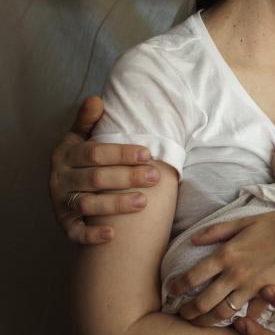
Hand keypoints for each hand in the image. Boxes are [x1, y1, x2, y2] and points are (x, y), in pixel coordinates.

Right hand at [49, 96, 159, 243]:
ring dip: (116, 204)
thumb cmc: (81, 159)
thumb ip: (88, 120)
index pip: (95, 153)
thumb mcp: (80, 137)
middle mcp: (60, 178)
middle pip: (96, 178)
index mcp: (66, 154)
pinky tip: (113, 235)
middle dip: (128, 177)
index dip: (122, 153)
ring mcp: (61, 202)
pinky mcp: (64, 223)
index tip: (148, 153)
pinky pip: (75, 232)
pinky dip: (91, 235)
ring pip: (88, 204)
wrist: (64, 186)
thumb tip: (97, 99)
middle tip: (155, 176)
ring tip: (143, 202)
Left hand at [168, 210, 274, 325]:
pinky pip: (250, 314)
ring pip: (223, 313)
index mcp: (226, 254)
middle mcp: (235, 275)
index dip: (178, 287)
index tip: (171, 291)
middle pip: (203, 302)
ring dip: (207, 321)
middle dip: (189, 312)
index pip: (192, 276)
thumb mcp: (245, 220)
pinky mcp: (268, 296)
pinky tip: (235, 320)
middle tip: (182, 314)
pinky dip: (241, 320)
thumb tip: (193, 238)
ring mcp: (251, 288)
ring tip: (199, 322)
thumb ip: (217, 230)